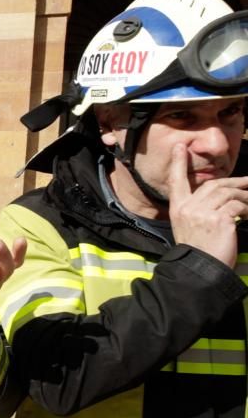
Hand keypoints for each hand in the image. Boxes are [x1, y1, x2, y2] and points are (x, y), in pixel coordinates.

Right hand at [169, 143, 247, 267]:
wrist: (200, 270)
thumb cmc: (199, 253)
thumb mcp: (191, 229)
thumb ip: (200, 211)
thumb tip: (222, 197)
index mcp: (178, 209)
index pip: (177, 181)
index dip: (179, 163)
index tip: (180, 146)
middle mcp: (188, 208)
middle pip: (214, 184)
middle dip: (235, 182)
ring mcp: (203, 213)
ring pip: (229, 193)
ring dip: (245, 197)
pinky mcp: (220, 219)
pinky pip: (238, 205)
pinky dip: (247, 209)